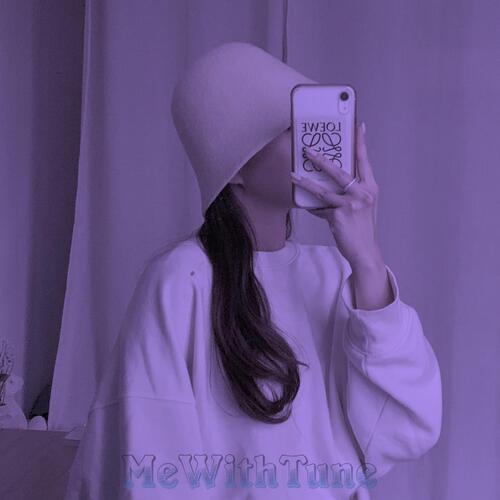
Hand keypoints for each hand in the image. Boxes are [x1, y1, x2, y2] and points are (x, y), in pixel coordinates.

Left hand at [290, 122, 382, 269]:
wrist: (365, 250)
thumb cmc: (362, 227)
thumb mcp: (363, 206)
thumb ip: (351, 192)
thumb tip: (330, 182)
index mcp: (370, 188)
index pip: (364, 161)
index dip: (360, 143)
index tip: (358, 126)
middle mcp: (363, 193)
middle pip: (339, 171)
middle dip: (322, 159)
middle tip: (308, 150)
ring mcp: (350, 205)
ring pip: (322, 190)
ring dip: (305, 182)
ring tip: (293, 175)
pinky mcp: (338, 216)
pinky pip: (319, 208)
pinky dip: (313, 208)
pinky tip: (306, 207)